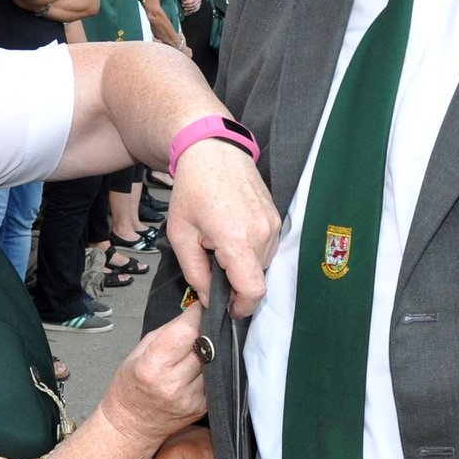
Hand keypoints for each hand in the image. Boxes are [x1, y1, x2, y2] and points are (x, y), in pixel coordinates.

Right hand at [97, 304, 207, 450]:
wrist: (132, 425)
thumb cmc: (131, 385)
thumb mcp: (139, 352)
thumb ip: (168, 332)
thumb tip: (195, 312)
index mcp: (153, 367)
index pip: (186, 332)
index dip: (197, 315)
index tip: (202, 306)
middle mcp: (174, 384)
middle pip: (205, 345)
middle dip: (207, 329)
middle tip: (205, 322)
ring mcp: (191, 398)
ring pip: (215, 361)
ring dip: (212, 349)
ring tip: (202, 344)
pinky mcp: (203, 407)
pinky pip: (215, 378)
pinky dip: (212, 367)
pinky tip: (202, 364)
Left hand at [165, 139, 278, 315]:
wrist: (213, 151)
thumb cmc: (192, 190)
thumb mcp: (181, 235)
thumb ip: (195, 273)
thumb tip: (209, 297)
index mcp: (236, 240)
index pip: (253, 290)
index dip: (241, 307)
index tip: (228, 307)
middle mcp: (262, 234)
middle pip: (255, 279)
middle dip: (235, 281)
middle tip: (212, 262)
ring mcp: (273, 225)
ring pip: (262, 264)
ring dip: (243, 264)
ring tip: (221, 242)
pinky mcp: (277, 218)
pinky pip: (268, 247)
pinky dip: (251, 249)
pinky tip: (233, 231)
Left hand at [179, 0, 203, 13]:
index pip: (193, 0)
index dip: (188, 2)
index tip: (183, 2)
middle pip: (194, 5)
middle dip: (188, 6)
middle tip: (183, 5)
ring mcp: (200, 2)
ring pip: (195, 8)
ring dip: (190, 9)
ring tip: (184, 9)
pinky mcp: (199, 4)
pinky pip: (197, 9)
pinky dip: (193, 11)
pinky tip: (189, 11)